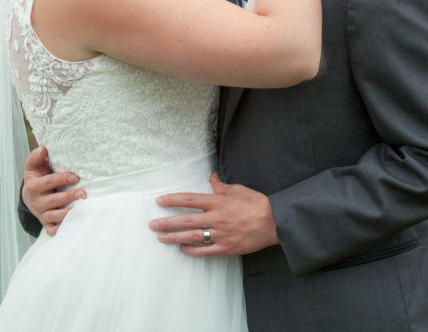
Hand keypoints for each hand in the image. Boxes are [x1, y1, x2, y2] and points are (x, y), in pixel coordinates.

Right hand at [21, 146, 84, 235]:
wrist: (30, 195)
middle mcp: (36, 202)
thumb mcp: (33, 167)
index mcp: (33, 186)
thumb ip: (36, 157)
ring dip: (68, 213)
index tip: (75, 177)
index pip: (49, 182)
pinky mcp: (46, 224)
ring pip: (54, 216)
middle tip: (83, 193)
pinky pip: (52, 230)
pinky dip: (59, 230)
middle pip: (54, 200)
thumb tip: (43, 149)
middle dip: (69, 197)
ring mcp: (41, 214)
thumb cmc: (36, 178)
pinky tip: (70, 226)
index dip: (62, 179)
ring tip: (80, 208)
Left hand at [148, 174, 278, 256]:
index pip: (189, 200)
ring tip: (161, 238)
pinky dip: (192, 250)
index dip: (172, 200)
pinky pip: (205, 251)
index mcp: (217, 202)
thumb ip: (221, 185)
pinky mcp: (226, 248)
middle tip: (152, 224)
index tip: (159, 201)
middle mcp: (216, 218)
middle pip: (186, 220)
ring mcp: (221, 234)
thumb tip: (212, 177)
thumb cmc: (256, 203)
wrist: (275, 222)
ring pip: (192, 236)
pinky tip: (182, 248)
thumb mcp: (237, 189)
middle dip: (167, 222)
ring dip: (174, 237)